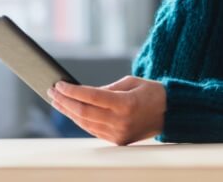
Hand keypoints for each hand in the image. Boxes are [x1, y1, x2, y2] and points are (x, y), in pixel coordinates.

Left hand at [48, 76, 165, 145]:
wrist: (170, 113)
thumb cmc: (152, 93)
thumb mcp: (131, 82)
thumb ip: (106, 88)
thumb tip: (83, 93)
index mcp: (126, 104)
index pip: (91, 97)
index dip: (72, 91)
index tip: (59, 84)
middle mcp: (121, 121)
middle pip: (84, 112)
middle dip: (65, 101)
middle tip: (52, 91)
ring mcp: (119, 134)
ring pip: (85, 123)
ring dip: (69, 112)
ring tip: (57, 101)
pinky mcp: (118, 141)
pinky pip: (93, 130)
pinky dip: (80, 120)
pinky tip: (71, 112)